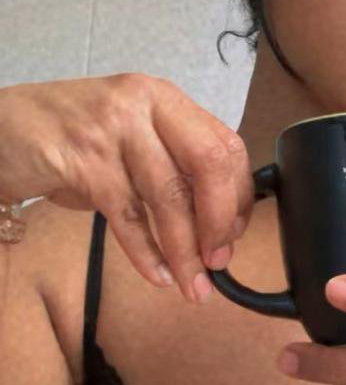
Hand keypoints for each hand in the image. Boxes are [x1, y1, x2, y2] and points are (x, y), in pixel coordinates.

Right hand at [0, 75, 254, 301]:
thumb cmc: (69, 142)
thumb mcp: (129, 141)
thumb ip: (171, 166)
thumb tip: (218, 224)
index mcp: (165, 99)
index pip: (224, 145)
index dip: (238, 196)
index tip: (234, 234)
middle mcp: (144, 104)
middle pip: (207, 165)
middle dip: (219, 221)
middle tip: (218, 262)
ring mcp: (112, 127)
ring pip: (168, 196)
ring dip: (184, 251)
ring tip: (193, 285)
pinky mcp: (82, 158)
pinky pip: (127, 215)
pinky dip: (146, 252)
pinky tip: (158, 275)